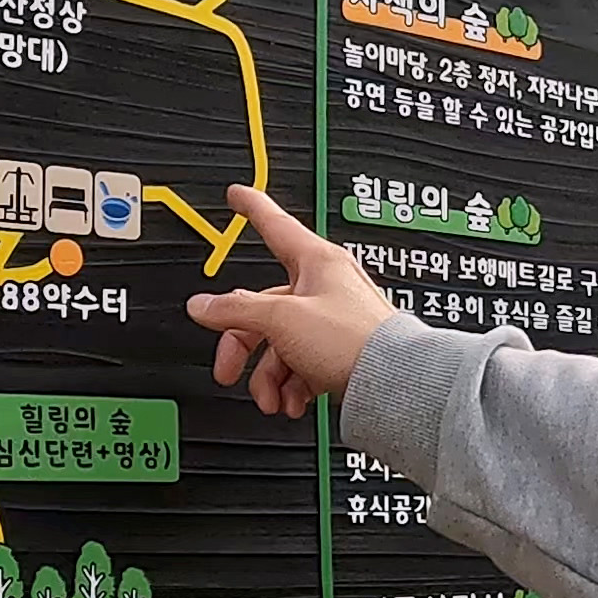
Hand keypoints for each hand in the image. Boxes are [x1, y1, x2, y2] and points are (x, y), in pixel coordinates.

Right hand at [185, 187, 396, 418]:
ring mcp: (333, 320)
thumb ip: (237, 310)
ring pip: (281, 343)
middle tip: (229, 370)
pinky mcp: (341, 351)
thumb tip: (204, 305)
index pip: (274, 224)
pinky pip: (303, 364)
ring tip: (273, 398)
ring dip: (269, 377)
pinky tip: (294, 402)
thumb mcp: (281, 319)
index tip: (237, 195)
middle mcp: (325, 286)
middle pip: (264, 307)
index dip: (252, 208)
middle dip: (244, 346)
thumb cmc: (353, 339)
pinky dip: (293, 386)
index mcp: (314, 261)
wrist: (393, 383)